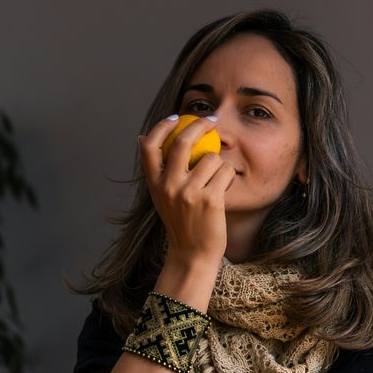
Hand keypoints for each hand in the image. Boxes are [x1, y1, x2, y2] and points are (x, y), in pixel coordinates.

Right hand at [139, 115, 235, 268]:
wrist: (192, 254)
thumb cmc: (181, 223)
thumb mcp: (161, 197)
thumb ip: (156, 170)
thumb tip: (142, 137)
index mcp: (154, 184)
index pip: (150, 146)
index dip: (162, 126)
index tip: (176, 117)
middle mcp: (168, 186)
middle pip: (182, 141)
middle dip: (200, 124)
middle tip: (212, 120)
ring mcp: (189, 193)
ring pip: (211, 157)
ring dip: (220, 163)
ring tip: (218, 179)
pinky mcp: (210, 200)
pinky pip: (226, 171)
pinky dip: (229, 176)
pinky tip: (226, 187)